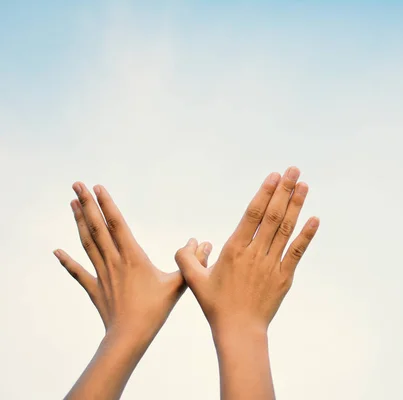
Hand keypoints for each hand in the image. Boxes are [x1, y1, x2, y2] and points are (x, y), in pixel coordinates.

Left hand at [54, 182, 186, 341]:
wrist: (129, 336)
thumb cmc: (155, 310)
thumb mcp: (178, 284)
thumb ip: (191, 262)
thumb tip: (203, 242)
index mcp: (133, 257)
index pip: (116, 224)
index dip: (107, 204)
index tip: (97, 187)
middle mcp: (113, 261)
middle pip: (97, 227)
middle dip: (87, 204)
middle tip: (76, 184)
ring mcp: (101, 274)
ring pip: (87, 243)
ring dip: (79, 222)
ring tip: (71, 203)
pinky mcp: (95, 288)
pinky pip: (78, 272)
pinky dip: (67, 261)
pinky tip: (57, 251)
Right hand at [175, 166, 319, 334]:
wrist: (240, 331)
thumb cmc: (216, 305)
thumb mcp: (194, 281)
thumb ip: (186, 259)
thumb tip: (190, 241)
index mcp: (234, 249)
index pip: (253, 214)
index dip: (265, 193)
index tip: (274, 176)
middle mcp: (255, 253)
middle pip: (273, 215)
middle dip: (284, 190)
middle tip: (294, 169)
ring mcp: (272, 264)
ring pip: (286, 229)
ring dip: (296, 205)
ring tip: (304, 185)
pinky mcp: (284, 276)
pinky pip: (297, 252)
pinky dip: (307, 235)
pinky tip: (315, 219)